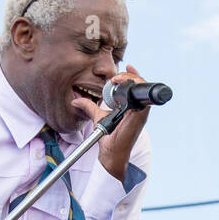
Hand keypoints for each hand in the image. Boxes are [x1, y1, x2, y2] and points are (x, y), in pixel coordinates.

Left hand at [73, 64, 151, 181]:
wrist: (111, 152)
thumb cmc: (109, 137)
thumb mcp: (97, 117)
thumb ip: (89, 107)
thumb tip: (76, 101)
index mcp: (132, 107)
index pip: (136, 87)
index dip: (132, 75)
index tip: (126, 66)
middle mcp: (138, 108)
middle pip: (140, 84)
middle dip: (130, 75)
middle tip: (115, 77)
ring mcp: (141, 112)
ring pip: (142, 87)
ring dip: (131, 78)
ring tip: (117, 79)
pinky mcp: (140, 115)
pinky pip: (142, 96)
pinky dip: (134, 86)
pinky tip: (121, 84)